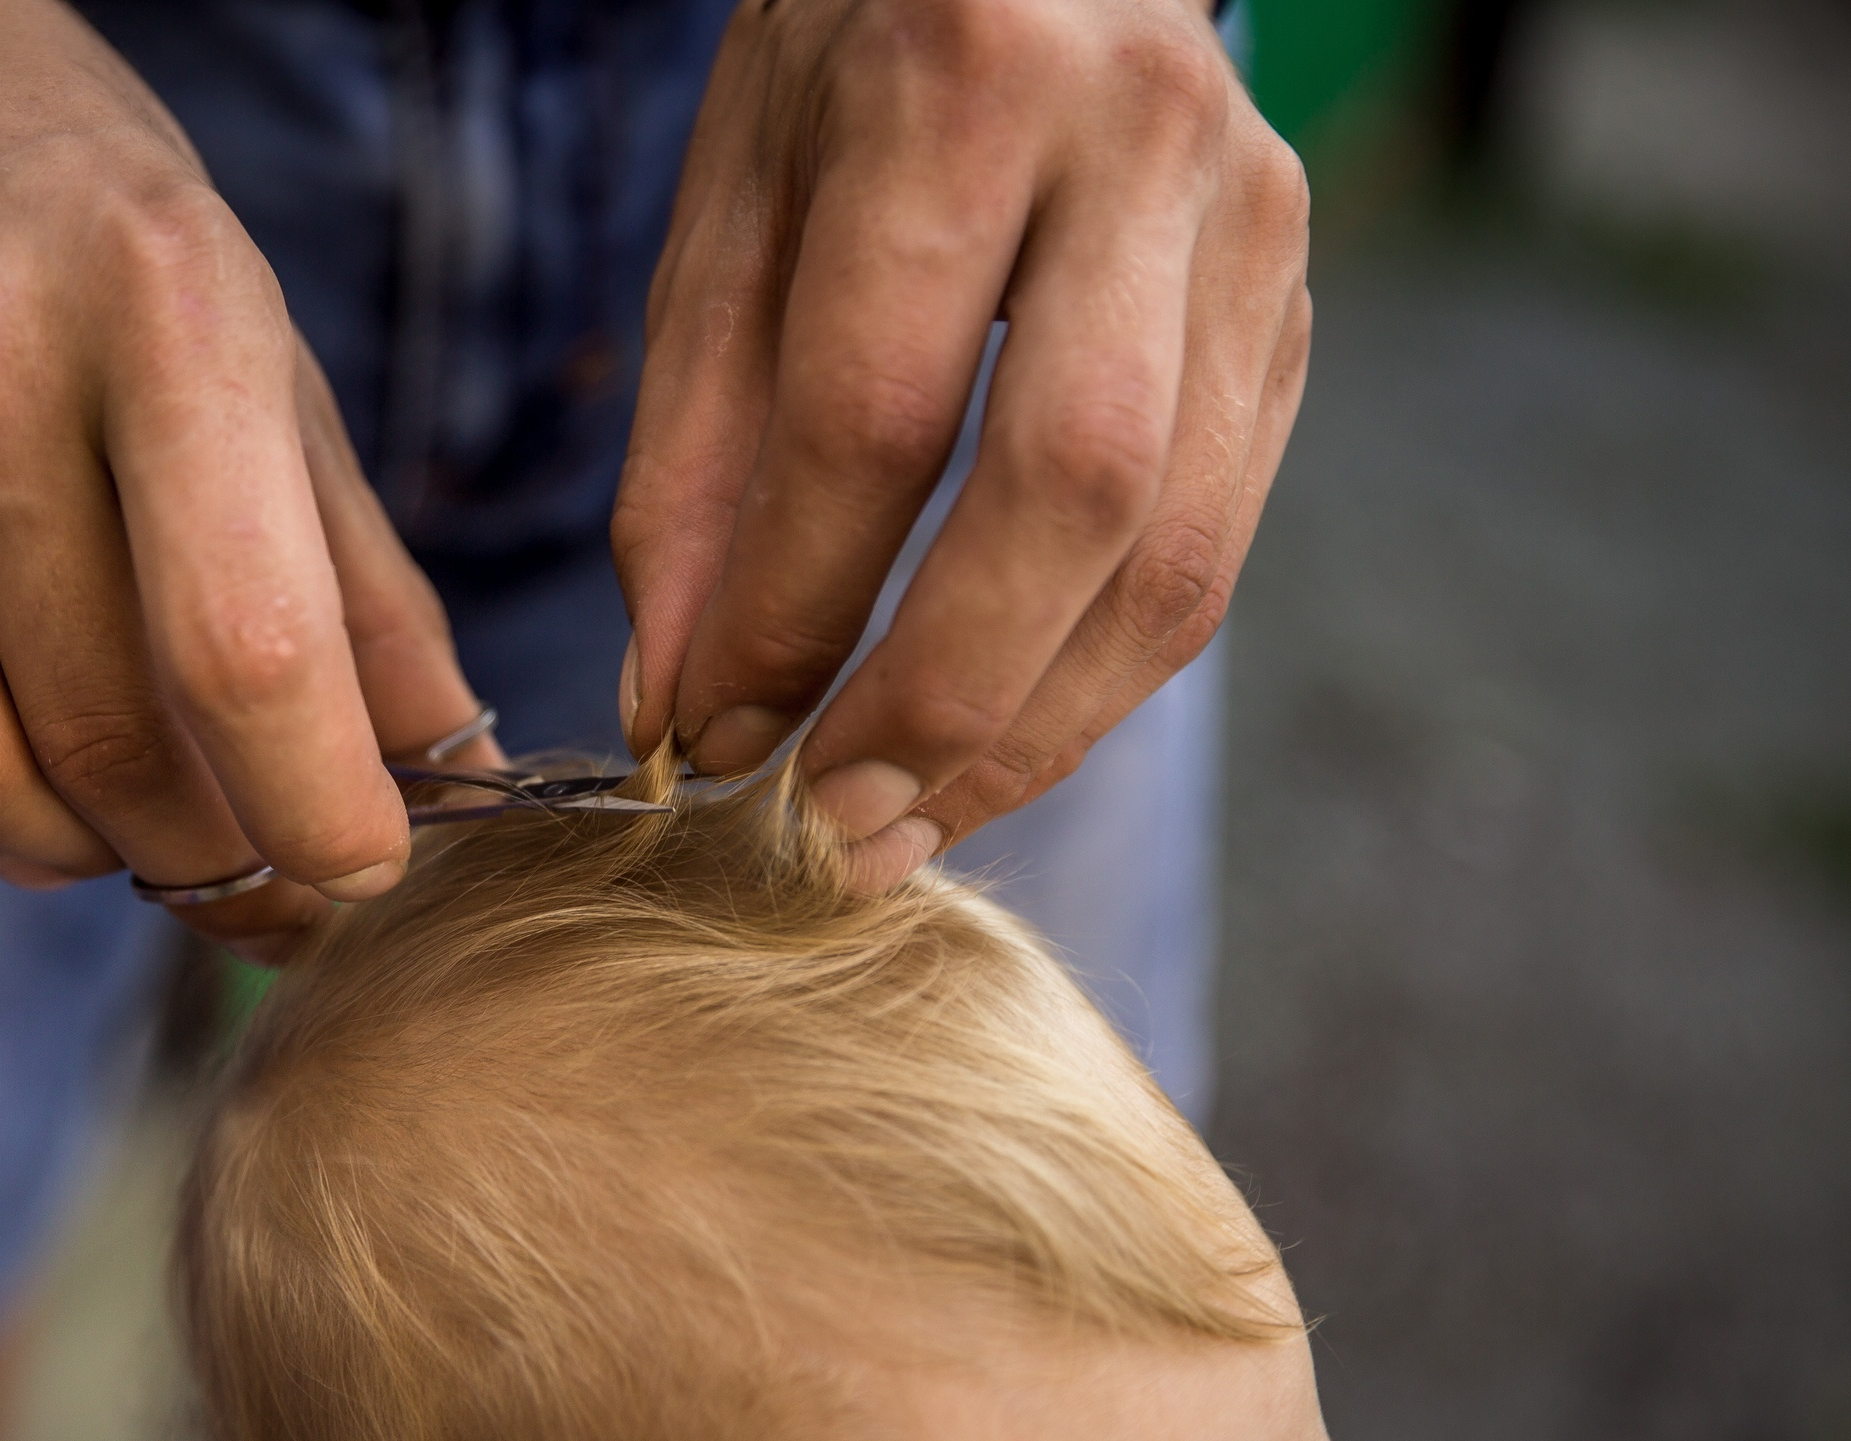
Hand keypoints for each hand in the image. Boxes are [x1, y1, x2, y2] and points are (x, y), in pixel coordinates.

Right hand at [0, 0, 495, 959]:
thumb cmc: (72, 202)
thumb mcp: (253, 329)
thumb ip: (353, 564)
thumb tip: (442, 760)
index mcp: (157, 299)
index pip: (240, 642)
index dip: (315, 806)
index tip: (358, 872)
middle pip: (95, 729)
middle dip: (202, 852)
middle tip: (249, 867)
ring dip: (66, 853)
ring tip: (126, 835)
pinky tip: (2, 783)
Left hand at [614, 0, 1310, 887]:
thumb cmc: (848, 66)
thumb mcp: (729, 212)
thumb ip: (695, 457)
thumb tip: (681, 698)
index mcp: (964, 82)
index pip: (877, 411)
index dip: (790, 607)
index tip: (712, 739)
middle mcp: (1141, 146)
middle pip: (1071, 493)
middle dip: (944, 700)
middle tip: (836, 830)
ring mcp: (1252, 230)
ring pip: (1175, 548)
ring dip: (1041, 726)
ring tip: (915, 824)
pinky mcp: (1294, 310)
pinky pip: (1216, 540)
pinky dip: (1104, 669)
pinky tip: (1005, 735)